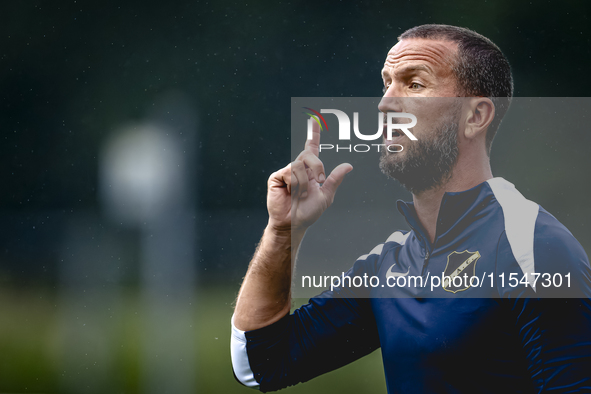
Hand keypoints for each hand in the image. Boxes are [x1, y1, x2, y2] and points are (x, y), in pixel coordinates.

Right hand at [267, 120, 352, 234]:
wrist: (293, 223)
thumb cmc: (307, 212)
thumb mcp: (326, 196)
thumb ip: (335, 179)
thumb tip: (349, 166)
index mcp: (310, 170)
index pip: (312, 148)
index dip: (313, 134)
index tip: (315, 120)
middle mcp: (298, 168)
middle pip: (309, 154)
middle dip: (318, 167)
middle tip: (318, 182)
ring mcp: (287, 172)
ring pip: (299, 164)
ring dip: (305, 182)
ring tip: (301, 193)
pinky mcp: (277, 177)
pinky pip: (289, 171)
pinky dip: (294, 184)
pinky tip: (291, 192)